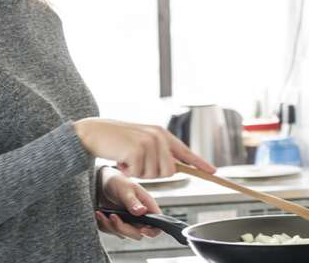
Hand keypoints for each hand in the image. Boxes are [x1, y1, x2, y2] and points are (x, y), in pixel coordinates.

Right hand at [73, 118, 215, 177]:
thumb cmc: (116, 139)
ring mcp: (149, 142)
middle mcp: (159, 136)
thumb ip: (158, 152)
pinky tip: (121, 159)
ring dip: (139, 172)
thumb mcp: (141, 142)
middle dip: (152, 173)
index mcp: (161, 133)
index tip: (214, 171)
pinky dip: (129, 171)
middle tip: (136, 162)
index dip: (200, 163)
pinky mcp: (138, 149)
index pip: (185, 151)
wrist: (94, 132)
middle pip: (169, 171)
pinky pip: (140, 174)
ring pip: (155, 174)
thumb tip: (173, 168)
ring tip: (128, 158)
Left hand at [95, 168, 161, 239]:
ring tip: (101, 213)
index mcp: (147, 206)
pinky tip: (99, 213)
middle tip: (113, 216)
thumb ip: (132, 202)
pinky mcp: (117, 224)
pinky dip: (104, 225)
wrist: (102, 182)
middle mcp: (140, 216)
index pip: (157, 225)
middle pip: (138, 234)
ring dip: (111, 226)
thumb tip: (142, 211)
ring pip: (123, 234)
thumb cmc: (118, 182)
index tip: (141, 229)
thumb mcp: (125, 189)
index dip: (152, 231)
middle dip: (123, 228)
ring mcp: (128, 222)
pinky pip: (112, 232)